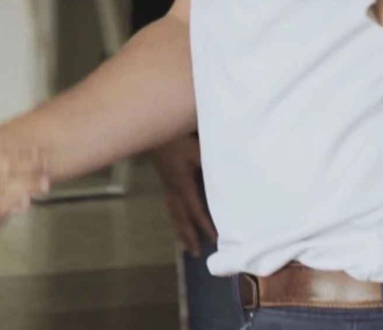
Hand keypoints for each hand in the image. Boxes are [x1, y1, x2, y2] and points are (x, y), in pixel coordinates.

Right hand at [151, 134, 216, 256]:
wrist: (152, 129)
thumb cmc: (177, 138)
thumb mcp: (198, 150)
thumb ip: (213, 165)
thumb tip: (230, 177)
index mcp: (182, 185)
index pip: (196, 211)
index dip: (205, 226)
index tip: (216, 241)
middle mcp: (173, 190)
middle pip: (181, 217)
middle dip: (189, 235)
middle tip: (196, 254)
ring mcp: (167, 185)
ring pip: (174, 213)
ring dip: (180, 229)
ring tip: (185, 245)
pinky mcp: (165, 180)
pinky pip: (170, 205)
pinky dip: (175, 217)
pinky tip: (177, 219)